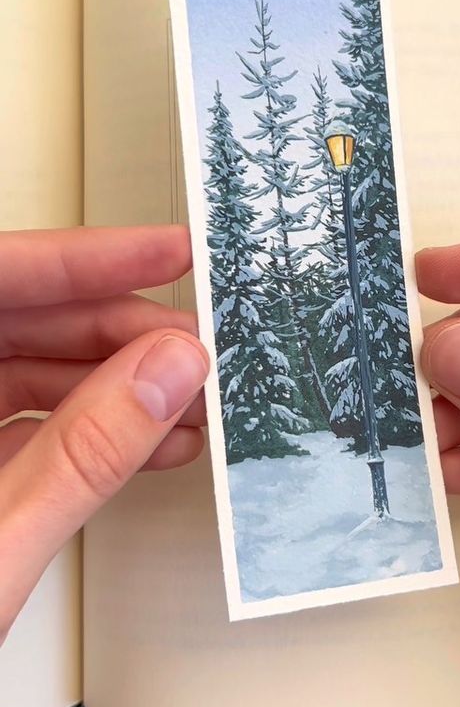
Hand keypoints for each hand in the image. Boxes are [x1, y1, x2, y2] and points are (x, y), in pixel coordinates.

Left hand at [0, 225, 208, 641]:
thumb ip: (82, 455)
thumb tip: (163, 374)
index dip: (85, 259)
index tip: (167, 252)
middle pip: (16, 325)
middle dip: (117, 334)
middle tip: (194, 347)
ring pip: (23, 377)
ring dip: (114, 390)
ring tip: (188, 405)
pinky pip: (21, 430)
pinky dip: (89, 435)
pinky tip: (149, 444)